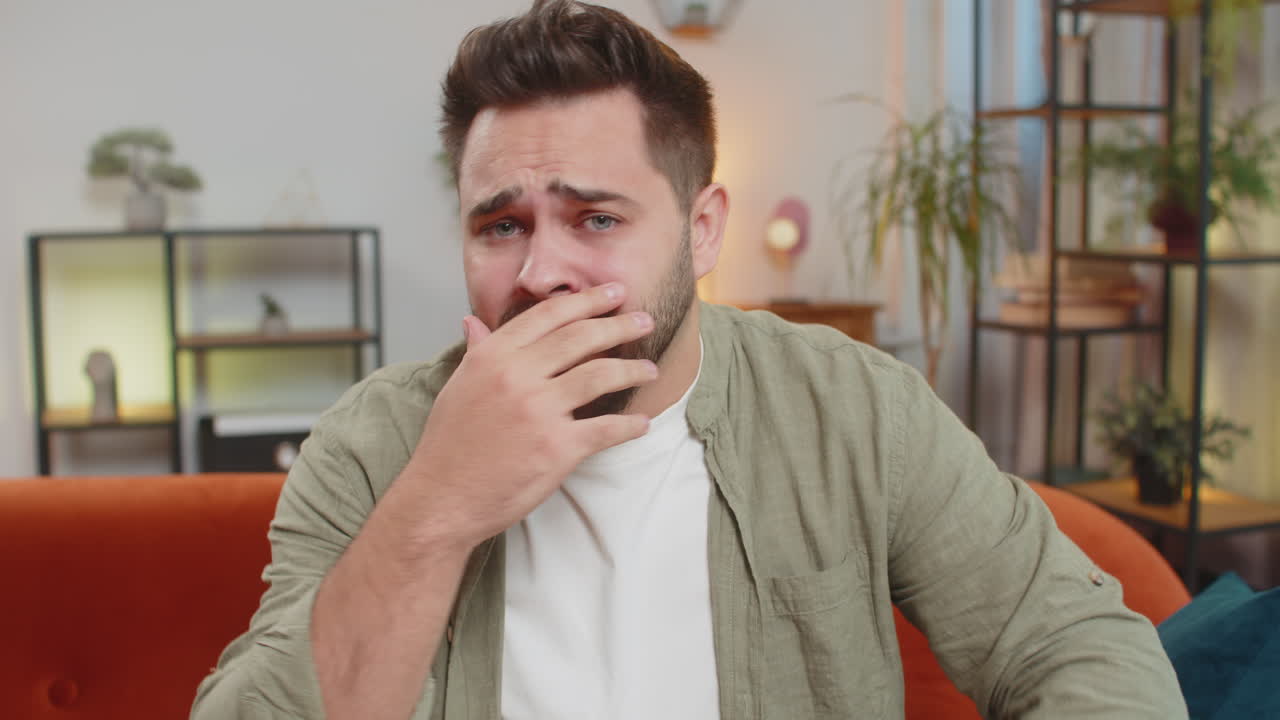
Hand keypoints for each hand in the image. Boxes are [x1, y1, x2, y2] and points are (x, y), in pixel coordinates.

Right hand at [398, 283, 656, 550]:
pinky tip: (642, 423)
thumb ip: (477, 352)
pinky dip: (630, 425)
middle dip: (619, 325)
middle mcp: (517, 376)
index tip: (613, 293)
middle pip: (581, 338)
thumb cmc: (448, 445)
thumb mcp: (458, 387)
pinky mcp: (557, 448)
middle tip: (645, 321)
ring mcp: (539, 411)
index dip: (587, 300)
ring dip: (632, 370)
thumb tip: (474, 322)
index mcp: (493, 356)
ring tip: (649, 370)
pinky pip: (606, 429)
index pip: (549, 315)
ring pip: (601, 376)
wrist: (441, 499)